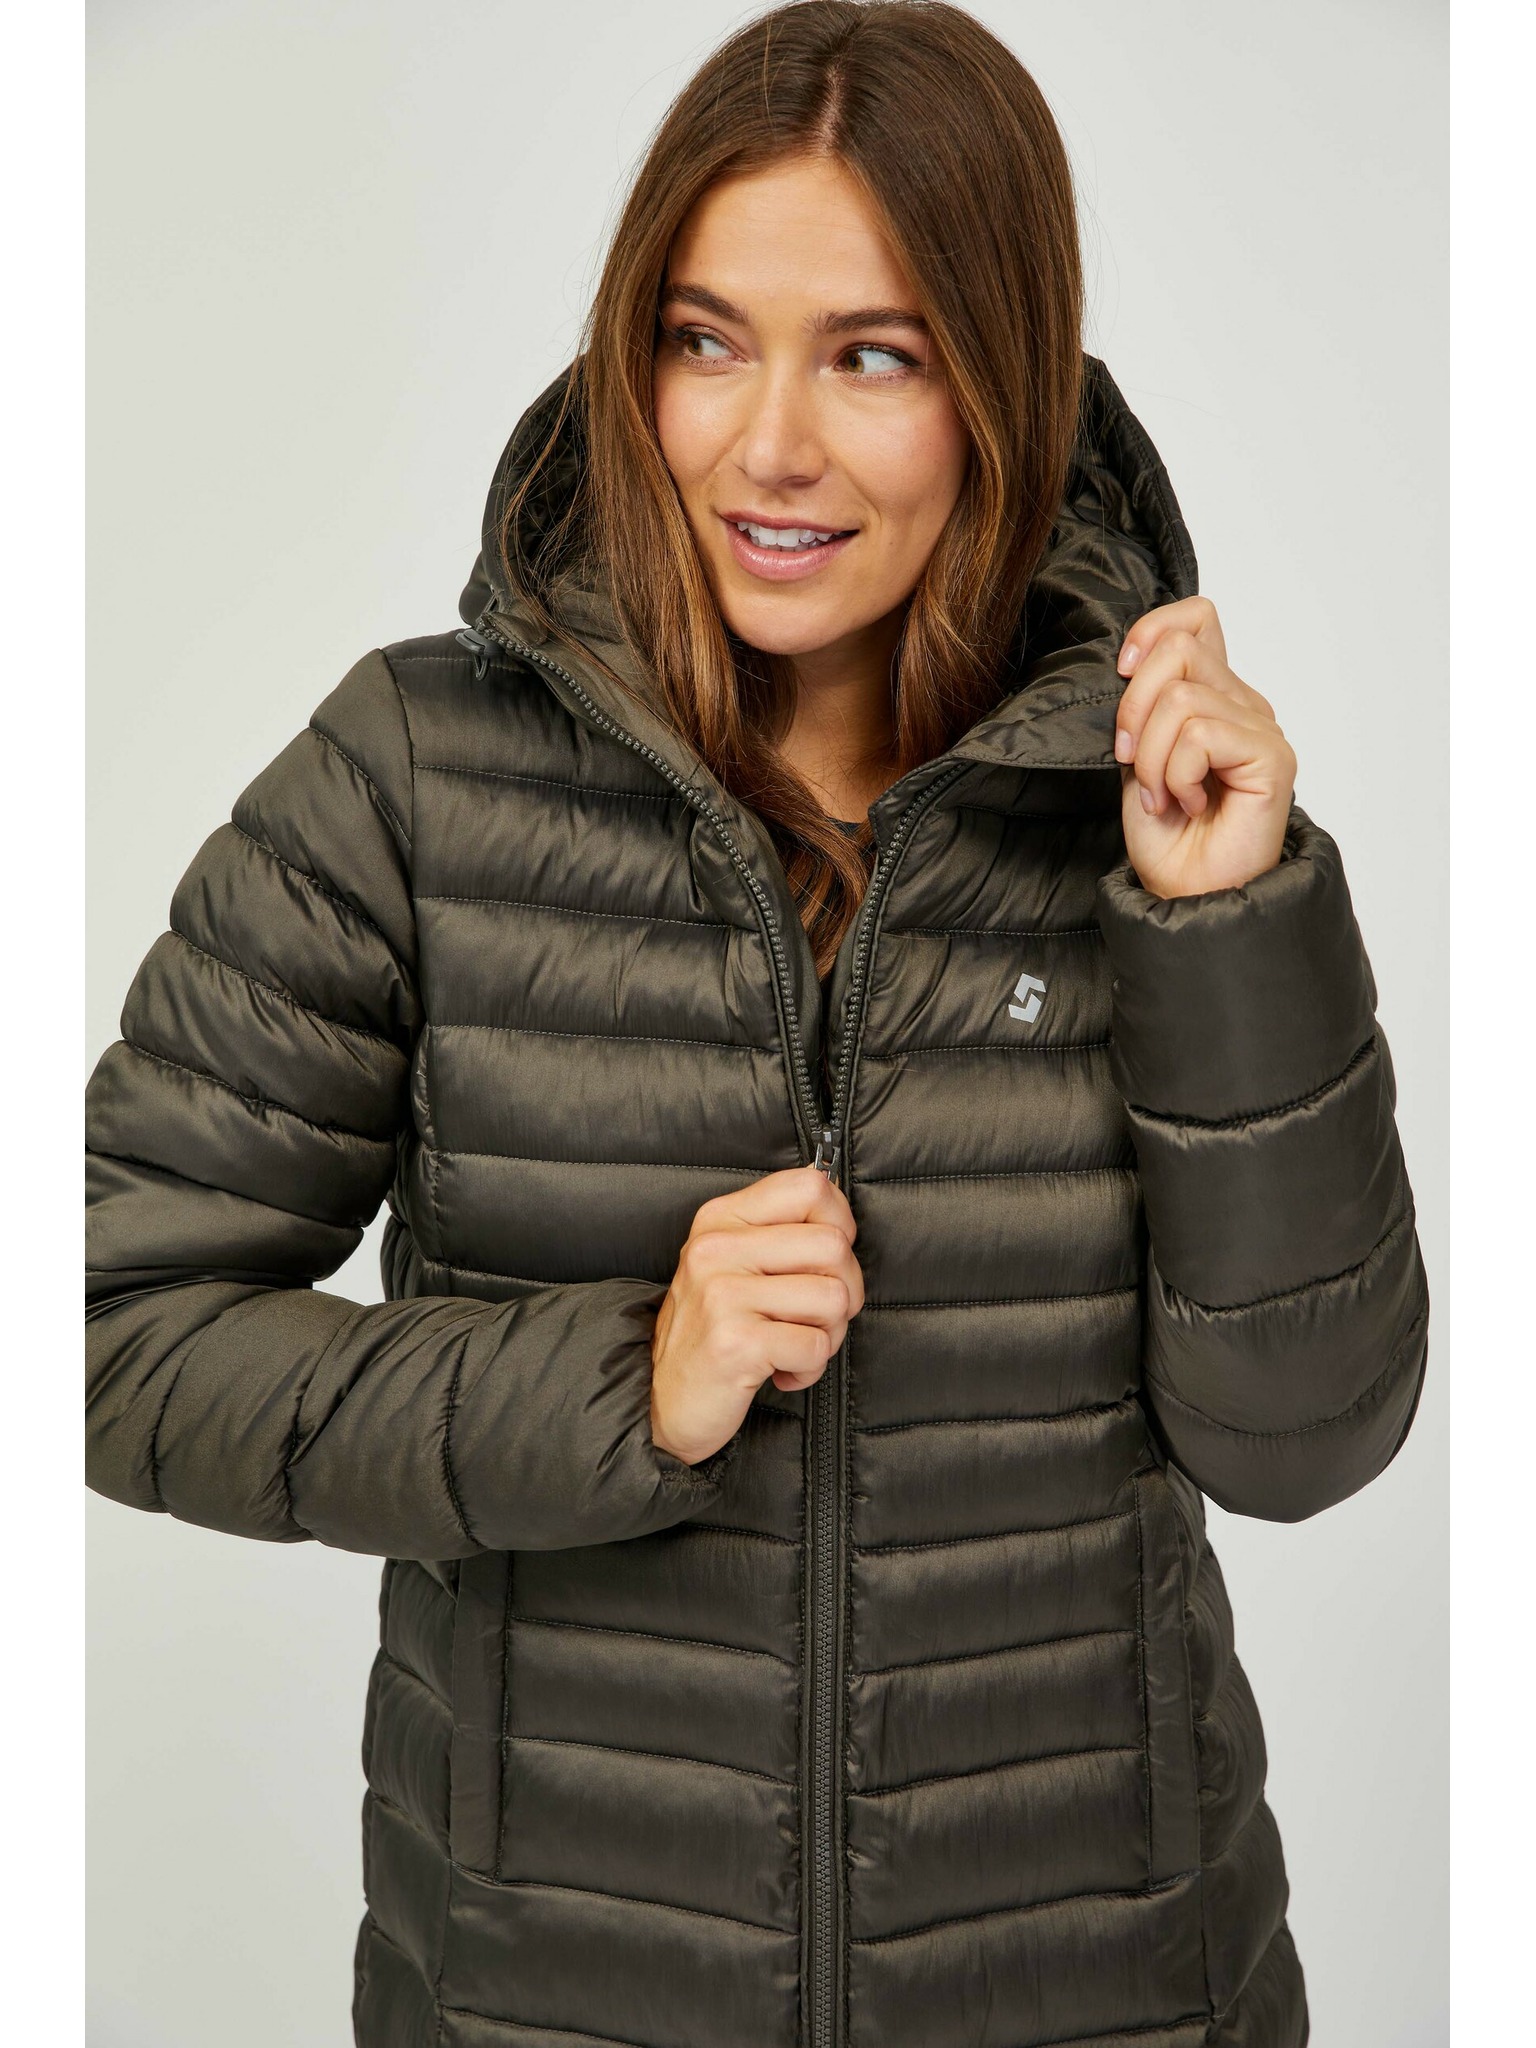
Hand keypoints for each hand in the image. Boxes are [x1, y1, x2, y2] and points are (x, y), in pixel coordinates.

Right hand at [649, 1166, 864, 1465]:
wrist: (662, 1397)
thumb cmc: (714, 1330)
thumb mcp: (733, 1264)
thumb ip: (780, 1234)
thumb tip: (844, 1222)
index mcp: (722, 1219)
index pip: (810, 1187)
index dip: (839, 1224)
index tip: (824, 1261)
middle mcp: (717, 1248)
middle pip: (832, 1245)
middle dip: (845, 1290)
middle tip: (815, 1317)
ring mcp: (722, 1294)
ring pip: (833, 1298)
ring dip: (828, 1335)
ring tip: (792, 1344)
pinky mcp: (735, 1342)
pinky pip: (815, 1346)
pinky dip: (809, 1368)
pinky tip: (780, 1371)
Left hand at [1113, 596, 1295, 898]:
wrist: (1186, 893)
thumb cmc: (1166, 835)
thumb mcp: (1137, 754)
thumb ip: (1144, 704)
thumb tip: (1133, 656)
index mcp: (1214, 697)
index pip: (1196, 619)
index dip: (1152, 631)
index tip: (1123, 672)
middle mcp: (1243, 706)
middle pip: (1179, 650)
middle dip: (1134, 710)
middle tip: (1132, 762)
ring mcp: (1261, 729)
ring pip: (1182, 698)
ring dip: (1152, 757)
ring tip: (1164, 796)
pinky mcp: (1272, 757)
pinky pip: (1201, 734)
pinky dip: (1176, 773)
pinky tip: (1187, 803)